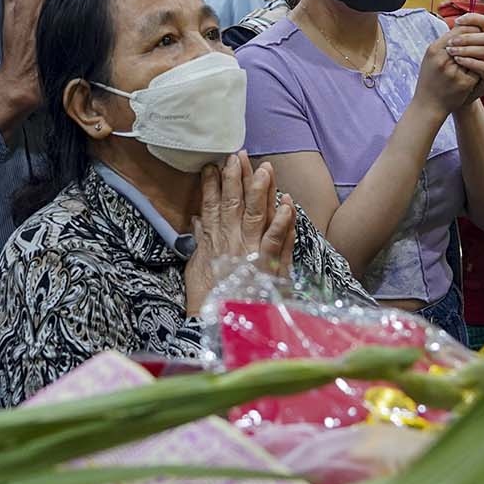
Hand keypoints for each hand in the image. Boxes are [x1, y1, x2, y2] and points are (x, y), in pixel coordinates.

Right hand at [183, 154, 295, 314]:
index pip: (212, 207)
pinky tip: (287, 203)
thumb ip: (200, 242)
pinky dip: (282, 221)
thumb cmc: (208, 302)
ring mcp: (248, 252)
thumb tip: (197, 219)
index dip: (212, 185)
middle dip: (235, 178)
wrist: (218, 327)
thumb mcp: (196, 270)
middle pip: (233, 203)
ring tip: (264, 168)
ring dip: (260, 191)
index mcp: (213, 243)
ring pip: (255, 215)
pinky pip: (276, 239)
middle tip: (237, 155)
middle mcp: (230, 243)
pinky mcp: (266, 266)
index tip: (212, 164)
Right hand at [414, 26, 483, 116]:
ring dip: (478, 53)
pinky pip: (478, 69)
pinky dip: (479, 68)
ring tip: (479, 55)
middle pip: (468, 40)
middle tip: (480, 42)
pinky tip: (478, 70)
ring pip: (476, 54)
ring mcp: (454, 72)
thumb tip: (463, 26)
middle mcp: (443, 60)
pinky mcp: (464, 83)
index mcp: (434, 50)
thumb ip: (445, 42)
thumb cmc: (430, 79)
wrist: (428, 105)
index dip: (469, 30)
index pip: (458, 30)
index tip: (473, 33)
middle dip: (476, 40)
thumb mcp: (431, 57)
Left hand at [444, 14, 483, 96]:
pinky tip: (457, 61)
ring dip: (467, 49)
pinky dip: (470, 62)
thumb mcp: (455, 52)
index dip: (471, 18)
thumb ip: (458, 38)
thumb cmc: (453, 72)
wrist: (454, 97)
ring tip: (451, 51)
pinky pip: (483, 67)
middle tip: (451, 41)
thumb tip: (452, 21)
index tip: (456, 22)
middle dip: (467, 37)